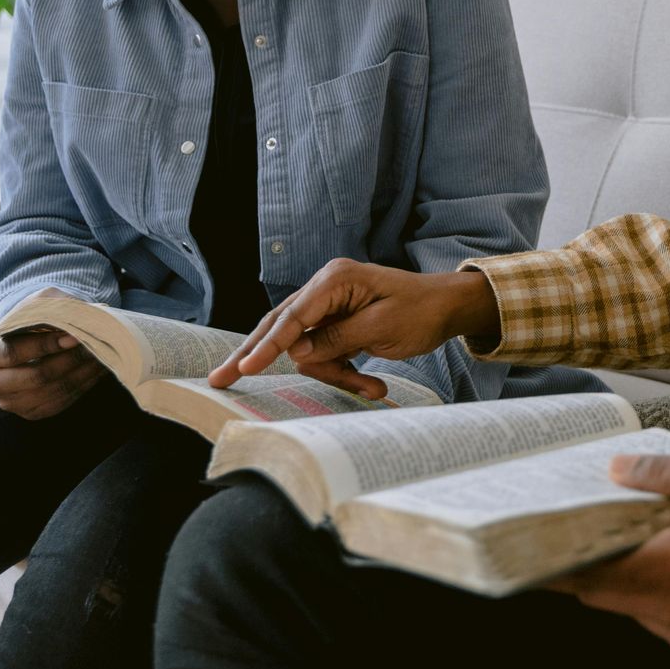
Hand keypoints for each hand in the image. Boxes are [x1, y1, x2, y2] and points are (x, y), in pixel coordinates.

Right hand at [0, 293, 105, 420]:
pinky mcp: (30, 413)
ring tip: (101, 355)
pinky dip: (82, 386)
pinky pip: (60, 403)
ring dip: (81, 374)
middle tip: (94, 346)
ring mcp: (9, 402)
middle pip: (36, 377)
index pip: (13, 353)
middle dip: (70, 361)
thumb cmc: (32, 317)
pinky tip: (97, 369)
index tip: (74, 336)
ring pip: (52, 392)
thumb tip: (86, 315)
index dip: (45, 345)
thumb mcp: (40, 302)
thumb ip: (57, 306)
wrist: (27, 339)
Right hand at [208, 260, 497, 396]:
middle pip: (281, 327)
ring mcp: (331, 305)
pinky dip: (343, 373)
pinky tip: (372, 386)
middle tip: (219, 379)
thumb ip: (336, 339)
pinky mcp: (339, 323)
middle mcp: (327, 288)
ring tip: (372, 388)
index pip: (292, 317)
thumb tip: (296, 351)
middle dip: (256, 356)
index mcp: (335, 280)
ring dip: (335, 374)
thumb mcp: (381, 328)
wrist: (450, 307)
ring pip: (308, 348)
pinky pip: (326, 353)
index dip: (266, 346)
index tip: (245, 369)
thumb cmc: (421, 311)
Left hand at [548, 453, 669, 665]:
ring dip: (644, 579)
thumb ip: (661, 475)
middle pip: (610, 596)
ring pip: (644, 610)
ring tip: (666, 539)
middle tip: (603, 527)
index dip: (558, 562)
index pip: (588, 577)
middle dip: (600, 564)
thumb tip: (616, 470)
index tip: (536, 545)